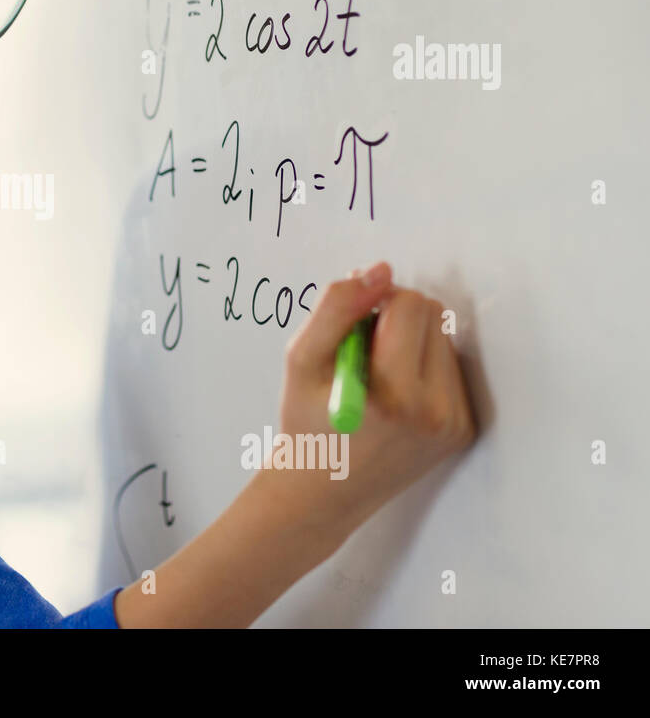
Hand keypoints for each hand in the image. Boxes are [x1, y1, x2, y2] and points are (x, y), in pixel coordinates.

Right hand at [267, 262, 478, 542]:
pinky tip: (395, 394)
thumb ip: (335, 307)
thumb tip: (380, 270)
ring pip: (445, 339)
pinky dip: (423, 369)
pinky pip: (451, 369)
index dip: (376, 301)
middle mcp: (431, 410)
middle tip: (361, 353)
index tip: (352, 324)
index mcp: (391, 392)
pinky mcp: (462, 430)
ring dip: (412, 343)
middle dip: (396, 319)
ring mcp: (451, 423)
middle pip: (433, 316)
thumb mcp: (301, 359)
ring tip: (376, 377)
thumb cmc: (306, 423)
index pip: (409, 303)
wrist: (322, 492)